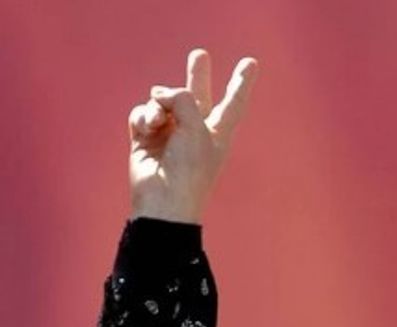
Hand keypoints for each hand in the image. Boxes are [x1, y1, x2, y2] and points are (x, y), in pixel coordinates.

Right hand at [128, 49, 259, 223]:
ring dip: (158, 106)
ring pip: (162, 100)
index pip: (233, 101)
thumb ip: (182, 99)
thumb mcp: (196, 127)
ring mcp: (169, 132)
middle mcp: (195, 129)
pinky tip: (146, 128)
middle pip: (198, 94)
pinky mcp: (145, 136)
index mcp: (218, 131)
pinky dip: (143, 116)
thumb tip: (158, 93)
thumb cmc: (189, 167)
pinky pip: (142, 112)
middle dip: (197, 74)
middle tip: (199, 54)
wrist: (163, 199)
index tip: (251, 63)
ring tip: (158, 123)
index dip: (241, 82)